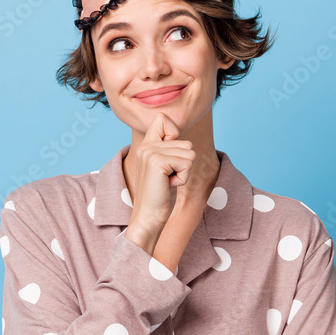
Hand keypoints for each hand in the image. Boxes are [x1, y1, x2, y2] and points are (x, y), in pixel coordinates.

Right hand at [128, 112, 196, 238]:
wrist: (149, 216)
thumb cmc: (160, 194)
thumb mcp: (165, 167)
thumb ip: (169, 148)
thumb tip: (180, 135)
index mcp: (146, 144)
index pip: (163, 119)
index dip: (174, 134)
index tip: (169, 158)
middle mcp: (146, 145)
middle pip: (186, 143)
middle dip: (183, 164)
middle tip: (167, 178)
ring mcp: (150, 153)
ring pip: (189, 153)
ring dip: (184, 171)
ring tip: (167, 181)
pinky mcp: (157, 162)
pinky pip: (187, 163)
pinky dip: (183, 177)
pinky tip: (168, 185)